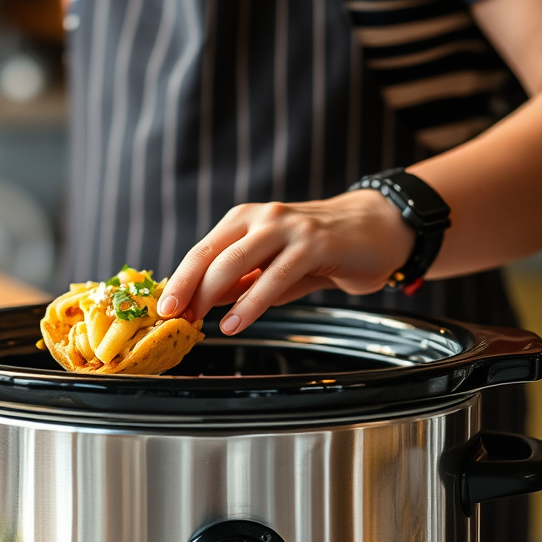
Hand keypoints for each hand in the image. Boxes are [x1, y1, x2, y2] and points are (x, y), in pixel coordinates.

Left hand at [156, 191, 414, 333]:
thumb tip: (202, 304)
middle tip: (173, 317)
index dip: (179, 281)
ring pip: (236, 262)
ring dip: (212, 296)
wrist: (378, 230)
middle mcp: (261, 217)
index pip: (201, 251)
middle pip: (210, 255)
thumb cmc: (321, 250)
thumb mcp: (272, 267)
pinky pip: (274, 276)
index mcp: (243, 220)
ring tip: (199, 324)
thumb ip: (240, 282)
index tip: (163, 308)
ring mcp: (287, 227)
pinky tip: (236, 322)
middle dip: (186, 288)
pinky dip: (251, 302)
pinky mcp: (314, 243)